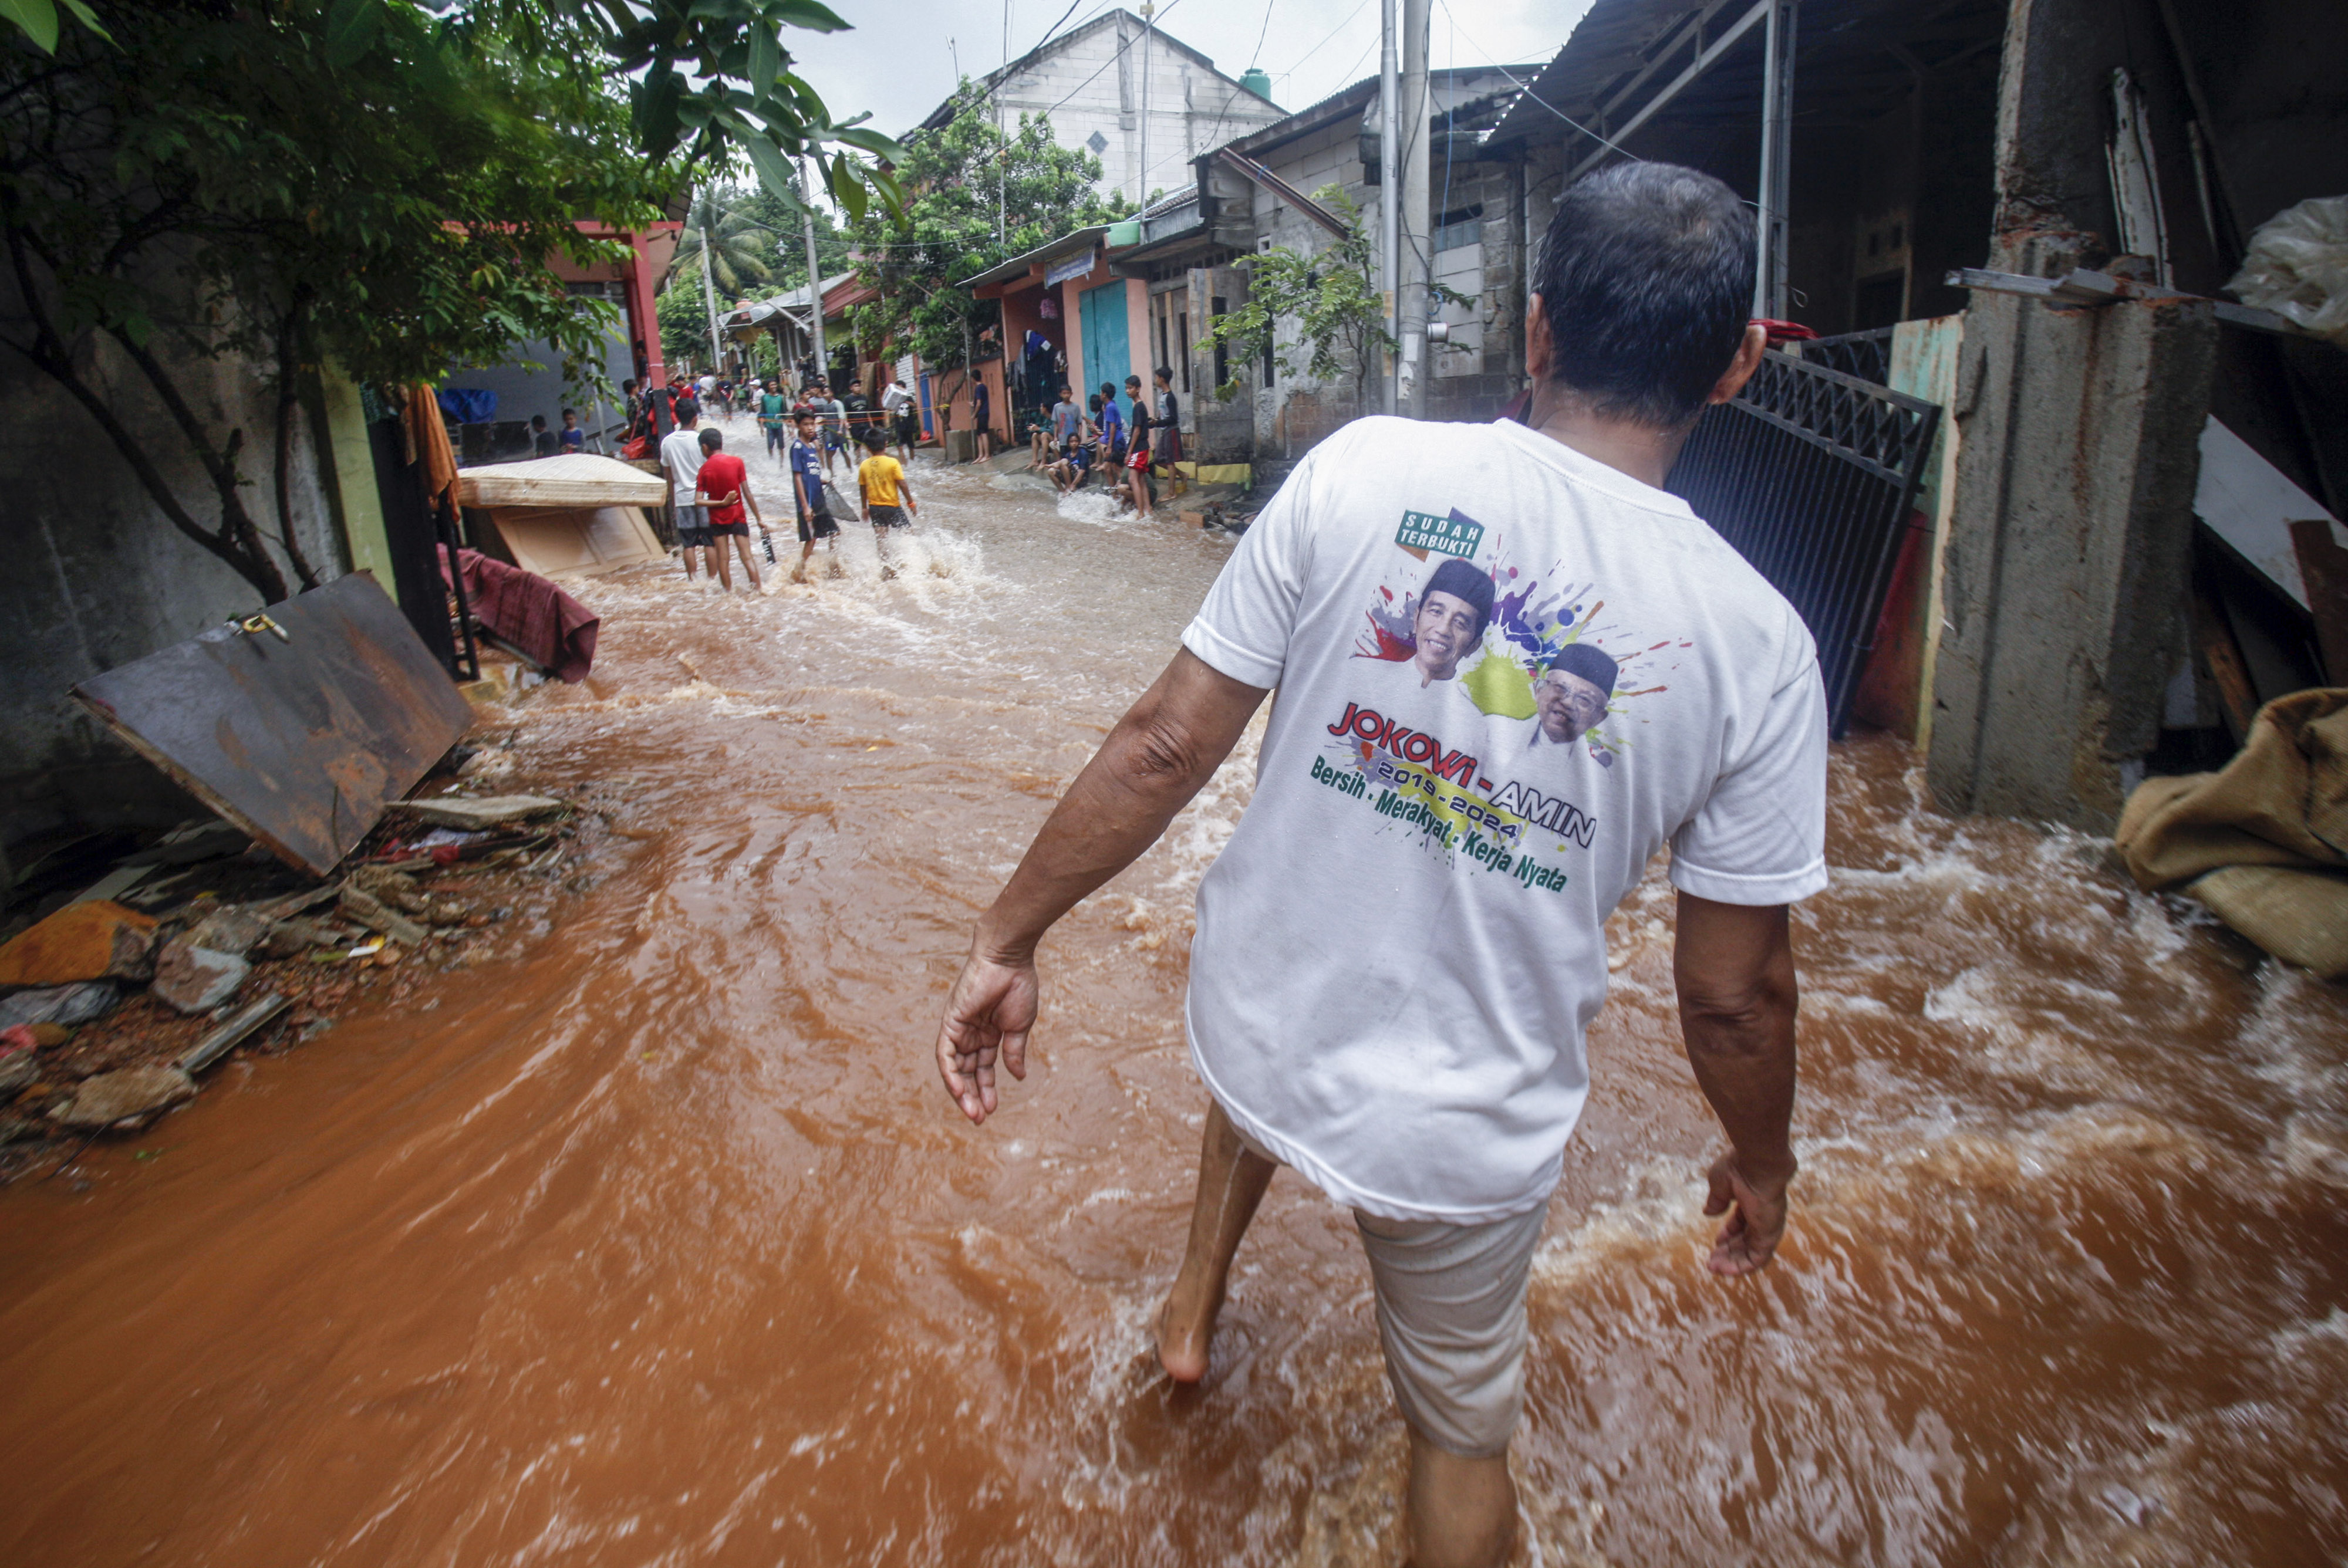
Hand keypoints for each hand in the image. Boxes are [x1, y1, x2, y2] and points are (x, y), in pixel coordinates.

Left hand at [935, 943, 1036, 1124]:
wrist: (1009, 960)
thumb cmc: (1018, 987)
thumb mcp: (1019, 1027)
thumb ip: (1014, 1053)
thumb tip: (1017, 1077)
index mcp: (987, 1035)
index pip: (982, 1069)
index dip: (985, 1090)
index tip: (992, 1110)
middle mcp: (970, 1034)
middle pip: (966, 1072)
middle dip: (972, 1096)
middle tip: (979, 1119)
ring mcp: (958, 1029)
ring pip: (954, 1068)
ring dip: (962, 1091)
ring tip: (973, 1113)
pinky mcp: (950, 1022)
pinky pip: (945, 1054)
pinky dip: (950, 1074)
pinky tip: (959, 1091)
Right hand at [1702, 1152, 1792, 1275]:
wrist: (1758, 1162)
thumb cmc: (1739, 1167)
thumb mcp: (1719, 1184)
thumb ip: (1716, 1200)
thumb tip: (1709, 1212)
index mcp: (1752, 1202)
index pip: (1743, 1224)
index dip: (1729, 1235)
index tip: (1716, 1243)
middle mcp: (1763, 1217)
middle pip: (1746, 1241)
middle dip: (1728, 1252)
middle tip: (1712, 1262)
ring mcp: (1768, 1226)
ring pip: (1752, 1252)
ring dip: (1733, 1263)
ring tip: (1714, 1268)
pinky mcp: (1770, 1234)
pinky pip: (1758, 1258)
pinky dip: (1743, 1267)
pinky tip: (1727, 1271)